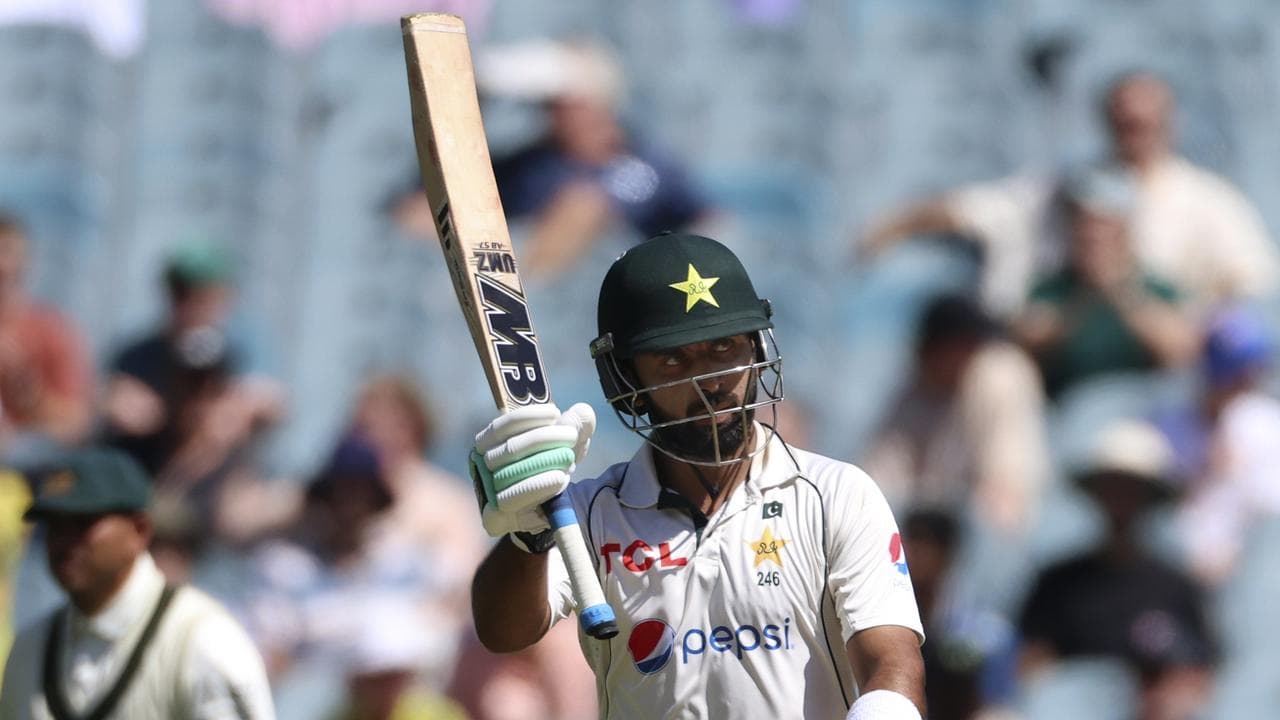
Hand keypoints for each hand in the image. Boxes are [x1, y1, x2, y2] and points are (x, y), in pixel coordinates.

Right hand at [469, 402, 594, 537]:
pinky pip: (512, 500)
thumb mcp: (566, 443)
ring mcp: (485, 492)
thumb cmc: (552, 466)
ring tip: (569, 460)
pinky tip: (560, 480)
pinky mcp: (494, 518)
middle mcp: (480, 467)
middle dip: (545, 439)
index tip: (555, 413)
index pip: (503, 426)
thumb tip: (583, 412)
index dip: (528, 416)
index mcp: (488, 443)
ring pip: (511, 473)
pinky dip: (538, 487)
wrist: (546, 508)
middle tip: (571, 436)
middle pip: (510, 449)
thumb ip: (576, 424)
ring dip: (544, 464)